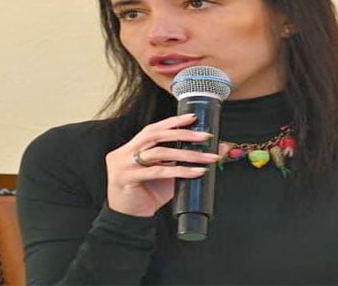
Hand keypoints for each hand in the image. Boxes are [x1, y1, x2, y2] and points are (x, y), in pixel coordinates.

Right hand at [105, 113, 229, 216]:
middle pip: (155, 135)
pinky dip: (180, 170)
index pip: (152, 129)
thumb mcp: (166, 176)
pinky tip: (196, 171)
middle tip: (204, 136)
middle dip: (183, 133)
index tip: (192, 117)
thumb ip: (182, 163)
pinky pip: (159, 171)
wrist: (129, 220)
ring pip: (159, 152)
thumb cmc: (146, 196)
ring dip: (187, 153)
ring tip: (207, 157)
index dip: (172, 122)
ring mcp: (123, 165)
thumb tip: (214, 152)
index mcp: (130, 148)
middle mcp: (123, 153)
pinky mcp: (127, 179)